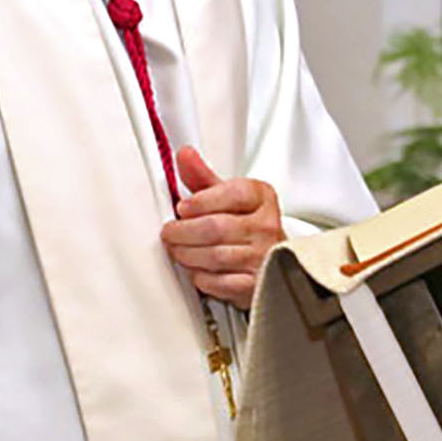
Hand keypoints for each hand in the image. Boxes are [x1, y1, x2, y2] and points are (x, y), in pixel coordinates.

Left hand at [159, 146, 285, 307]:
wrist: (271, 262)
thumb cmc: (248, 228)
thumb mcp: (228, 198)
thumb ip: (203, 179)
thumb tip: (184, 155)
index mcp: (262, 198)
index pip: (233, 193)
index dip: (201, 201)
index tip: (183, 207)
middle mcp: (267, 226)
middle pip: (216, 227)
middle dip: (183, 232)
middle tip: (170, 232)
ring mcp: (263, 257)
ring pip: (214, 256)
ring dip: (186, 254)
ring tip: (178, 250)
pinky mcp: (256, 285)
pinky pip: (219, 283)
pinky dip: (201, 278)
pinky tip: (197, 270)